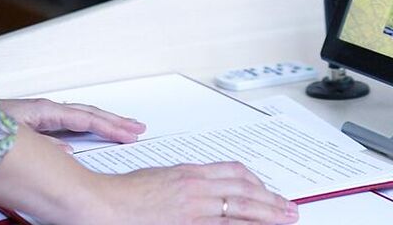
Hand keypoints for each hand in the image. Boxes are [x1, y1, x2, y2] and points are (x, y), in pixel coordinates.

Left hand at [0, 98, 144, 143]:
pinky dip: (87, 126)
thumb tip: (69, 151)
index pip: (85, 118)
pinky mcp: (34, 121)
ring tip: (124, 128)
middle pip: (88, 114)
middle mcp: (44, 110)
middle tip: (137, 129)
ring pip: (80, 116)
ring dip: (104, 122)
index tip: (129, 134)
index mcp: (43, 110)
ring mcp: (40, 114)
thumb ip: (43, 144)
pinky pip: (68, 122)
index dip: (109, 126)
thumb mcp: (14, 136)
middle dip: (114, 122)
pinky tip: (90, 136)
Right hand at [94, 163, 297, 223]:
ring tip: (285, 219)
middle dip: (271, 201)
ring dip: (267, 214)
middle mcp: (197, 188)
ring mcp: (194, 208)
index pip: (234, 173)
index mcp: (190, 173)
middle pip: (245, 192)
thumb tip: (201, 189)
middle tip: (289, 209)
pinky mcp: (187, 224)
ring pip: (241, 209)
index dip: (256, 183)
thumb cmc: (122, 193)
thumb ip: (185, 183)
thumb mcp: (159, 178)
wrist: (102, 204)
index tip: (267, 191)